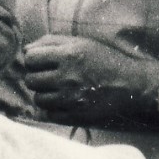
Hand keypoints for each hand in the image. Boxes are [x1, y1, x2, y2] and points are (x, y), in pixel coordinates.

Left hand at [18, 35, 152, 125]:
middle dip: (36, 77)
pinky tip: (63, 102)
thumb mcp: (81, 43)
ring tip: (57, 90)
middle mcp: (68, 77)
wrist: (132, 85)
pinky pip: (49, 115)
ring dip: (44, 94)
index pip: (30, 58)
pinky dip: (52, 109)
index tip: (41, 62)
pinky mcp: (76, 116)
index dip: (33, 60)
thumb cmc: (105, 60)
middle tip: (49, 77)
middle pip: (31, 80)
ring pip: (38, 99)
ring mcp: (71, 99)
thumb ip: (51, 42)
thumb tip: (26, 49)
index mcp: (69, 55)